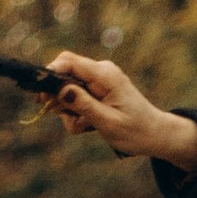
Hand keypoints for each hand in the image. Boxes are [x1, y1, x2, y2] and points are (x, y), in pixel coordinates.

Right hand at [47, 50, 196, 174]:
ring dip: (68, 111)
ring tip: (85, 126)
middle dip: (59, 99)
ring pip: (66, 89)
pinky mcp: (96, 90)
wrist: (156, 135)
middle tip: (68, 118)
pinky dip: (76, 114)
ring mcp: (98, 81)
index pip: (69, 61)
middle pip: (63, 74)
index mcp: (105, 75)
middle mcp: (100, 72)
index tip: (40, 95)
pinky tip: (89, 126)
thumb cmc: (136, 131)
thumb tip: (60, 90)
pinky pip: (75, 97)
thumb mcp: (108, 122)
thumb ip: (83, 105)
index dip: (50, 74)